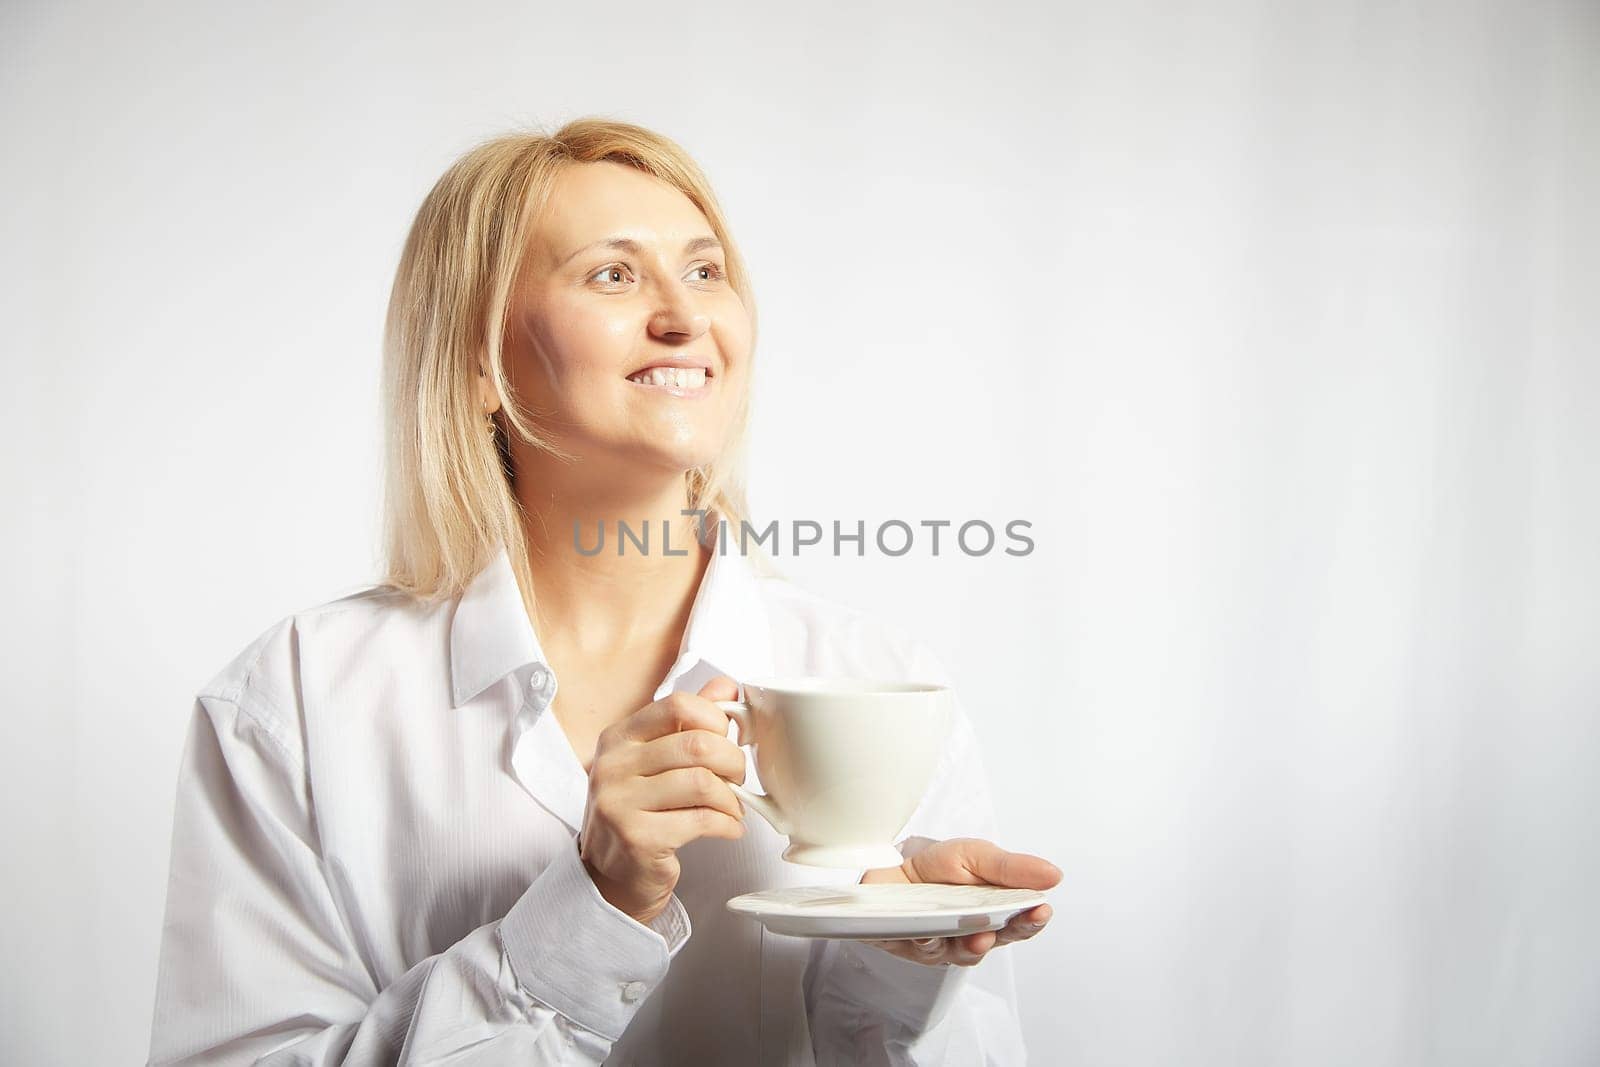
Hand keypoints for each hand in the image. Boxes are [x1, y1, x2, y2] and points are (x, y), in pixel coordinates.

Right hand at [578, 677, 747, 925]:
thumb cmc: (639, 812)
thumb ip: (689, 722)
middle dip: (732, 761)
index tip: (727, 738)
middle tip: (736, 779)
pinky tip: (728, 828)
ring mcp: (621, 802)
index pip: (678, 704)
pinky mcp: (638, 838)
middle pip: (697, 744)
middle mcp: (613, 766)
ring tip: (732, 807)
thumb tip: (727, 686)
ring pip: (703, 782)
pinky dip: (727, 824)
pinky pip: (702, 820)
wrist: (610, 876)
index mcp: (618, 738)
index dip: (715, 719)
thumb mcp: (655, 760)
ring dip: (731, 798)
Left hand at [857, 837, 1060, 966]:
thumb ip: (1010, 869)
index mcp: (992, 913)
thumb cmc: (938, 865)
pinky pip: (920, 949)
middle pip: (995, 942)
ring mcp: (942, 945)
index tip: (1042, 909)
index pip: (1019, 923)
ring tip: (977, 935)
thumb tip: (1053, 875)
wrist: (888, 865)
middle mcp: (970, 935)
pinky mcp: (911, 948)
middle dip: (1007, 933)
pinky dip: (926, 941)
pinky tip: (928, 934)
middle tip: (1016, 922)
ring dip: (969, 944)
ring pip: (959, 952)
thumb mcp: (976, 856)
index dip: (1032, 920)